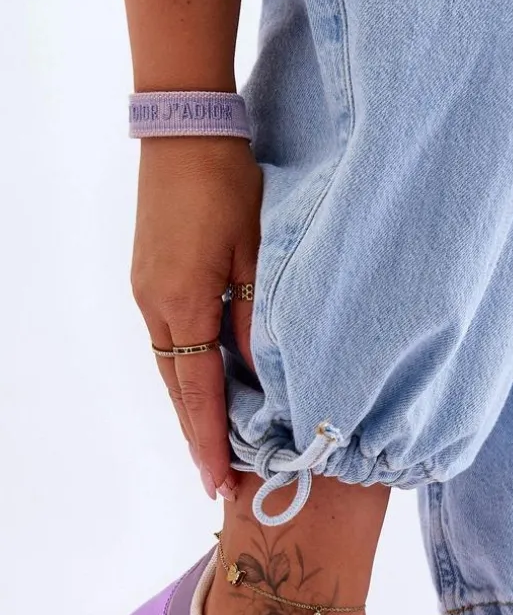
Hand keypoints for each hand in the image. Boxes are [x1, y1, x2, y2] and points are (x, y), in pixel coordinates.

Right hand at [131, 137, 262, 499]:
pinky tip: (206, 388)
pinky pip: (169, 342)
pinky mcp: (149, 279)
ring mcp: (146, 293)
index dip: (209, 442)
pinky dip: (188, 374)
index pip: (197, 394)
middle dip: (198, 437)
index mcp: (182, 304)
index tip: (219, 484)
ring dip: (192, 408)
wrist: (185, 130)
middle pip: (178, 390)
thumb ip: (257, 321)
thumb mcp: (256, 255)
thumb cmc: (228, 186)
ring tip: (214, 446)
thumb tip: (264, 377)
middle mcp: (155, 307)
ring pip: (172, 368)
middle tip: (218, 482)